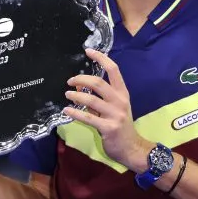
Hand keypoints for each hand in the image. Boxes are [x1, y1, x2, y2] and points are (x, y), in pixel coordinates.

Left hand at [64, 48, 151, 171]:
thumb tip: (80, 85)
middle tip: (69, 81)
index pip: (113, 70)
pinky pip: (88, 117)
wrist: (131, 147)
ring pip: (91, 99)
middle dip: (81, 79)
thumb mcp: (113, 108)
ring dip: (76, 95)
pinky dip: (75, 113)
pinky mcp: (108, 127)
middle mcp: (120, 101)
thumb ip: (99, 97)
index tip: (88, 51)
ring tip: (67, 95)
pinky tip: (66, 111)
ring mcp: (115, 114)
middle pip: (98, 83)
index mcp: (123, 93)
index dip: (101, 58)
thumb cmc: (121, 126)